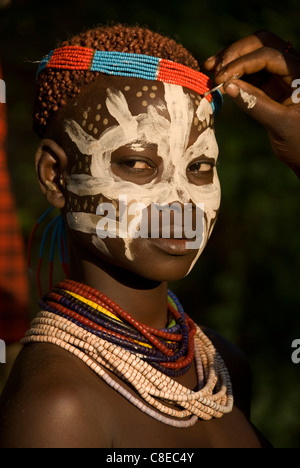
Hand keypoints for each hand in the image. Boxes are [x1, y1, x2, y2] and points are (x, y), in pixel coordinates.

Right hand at [204, 30, 299, 177]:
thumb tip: (227, 86)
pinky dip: (233, 73)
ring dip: (231, 59)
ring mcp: (281, 75)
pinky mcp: (271, 85)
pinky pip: (250, 71)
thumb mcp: (280, 124)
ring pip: (254, 53)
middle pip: (262, 43)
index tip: (220, 78)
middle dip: (236, 52)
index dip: (242, 63)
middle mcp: (292, 67)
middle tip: (214, 67)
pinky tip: (218, 78)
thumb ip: (255, 104)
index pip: (268, 55)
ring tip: (210, 68)